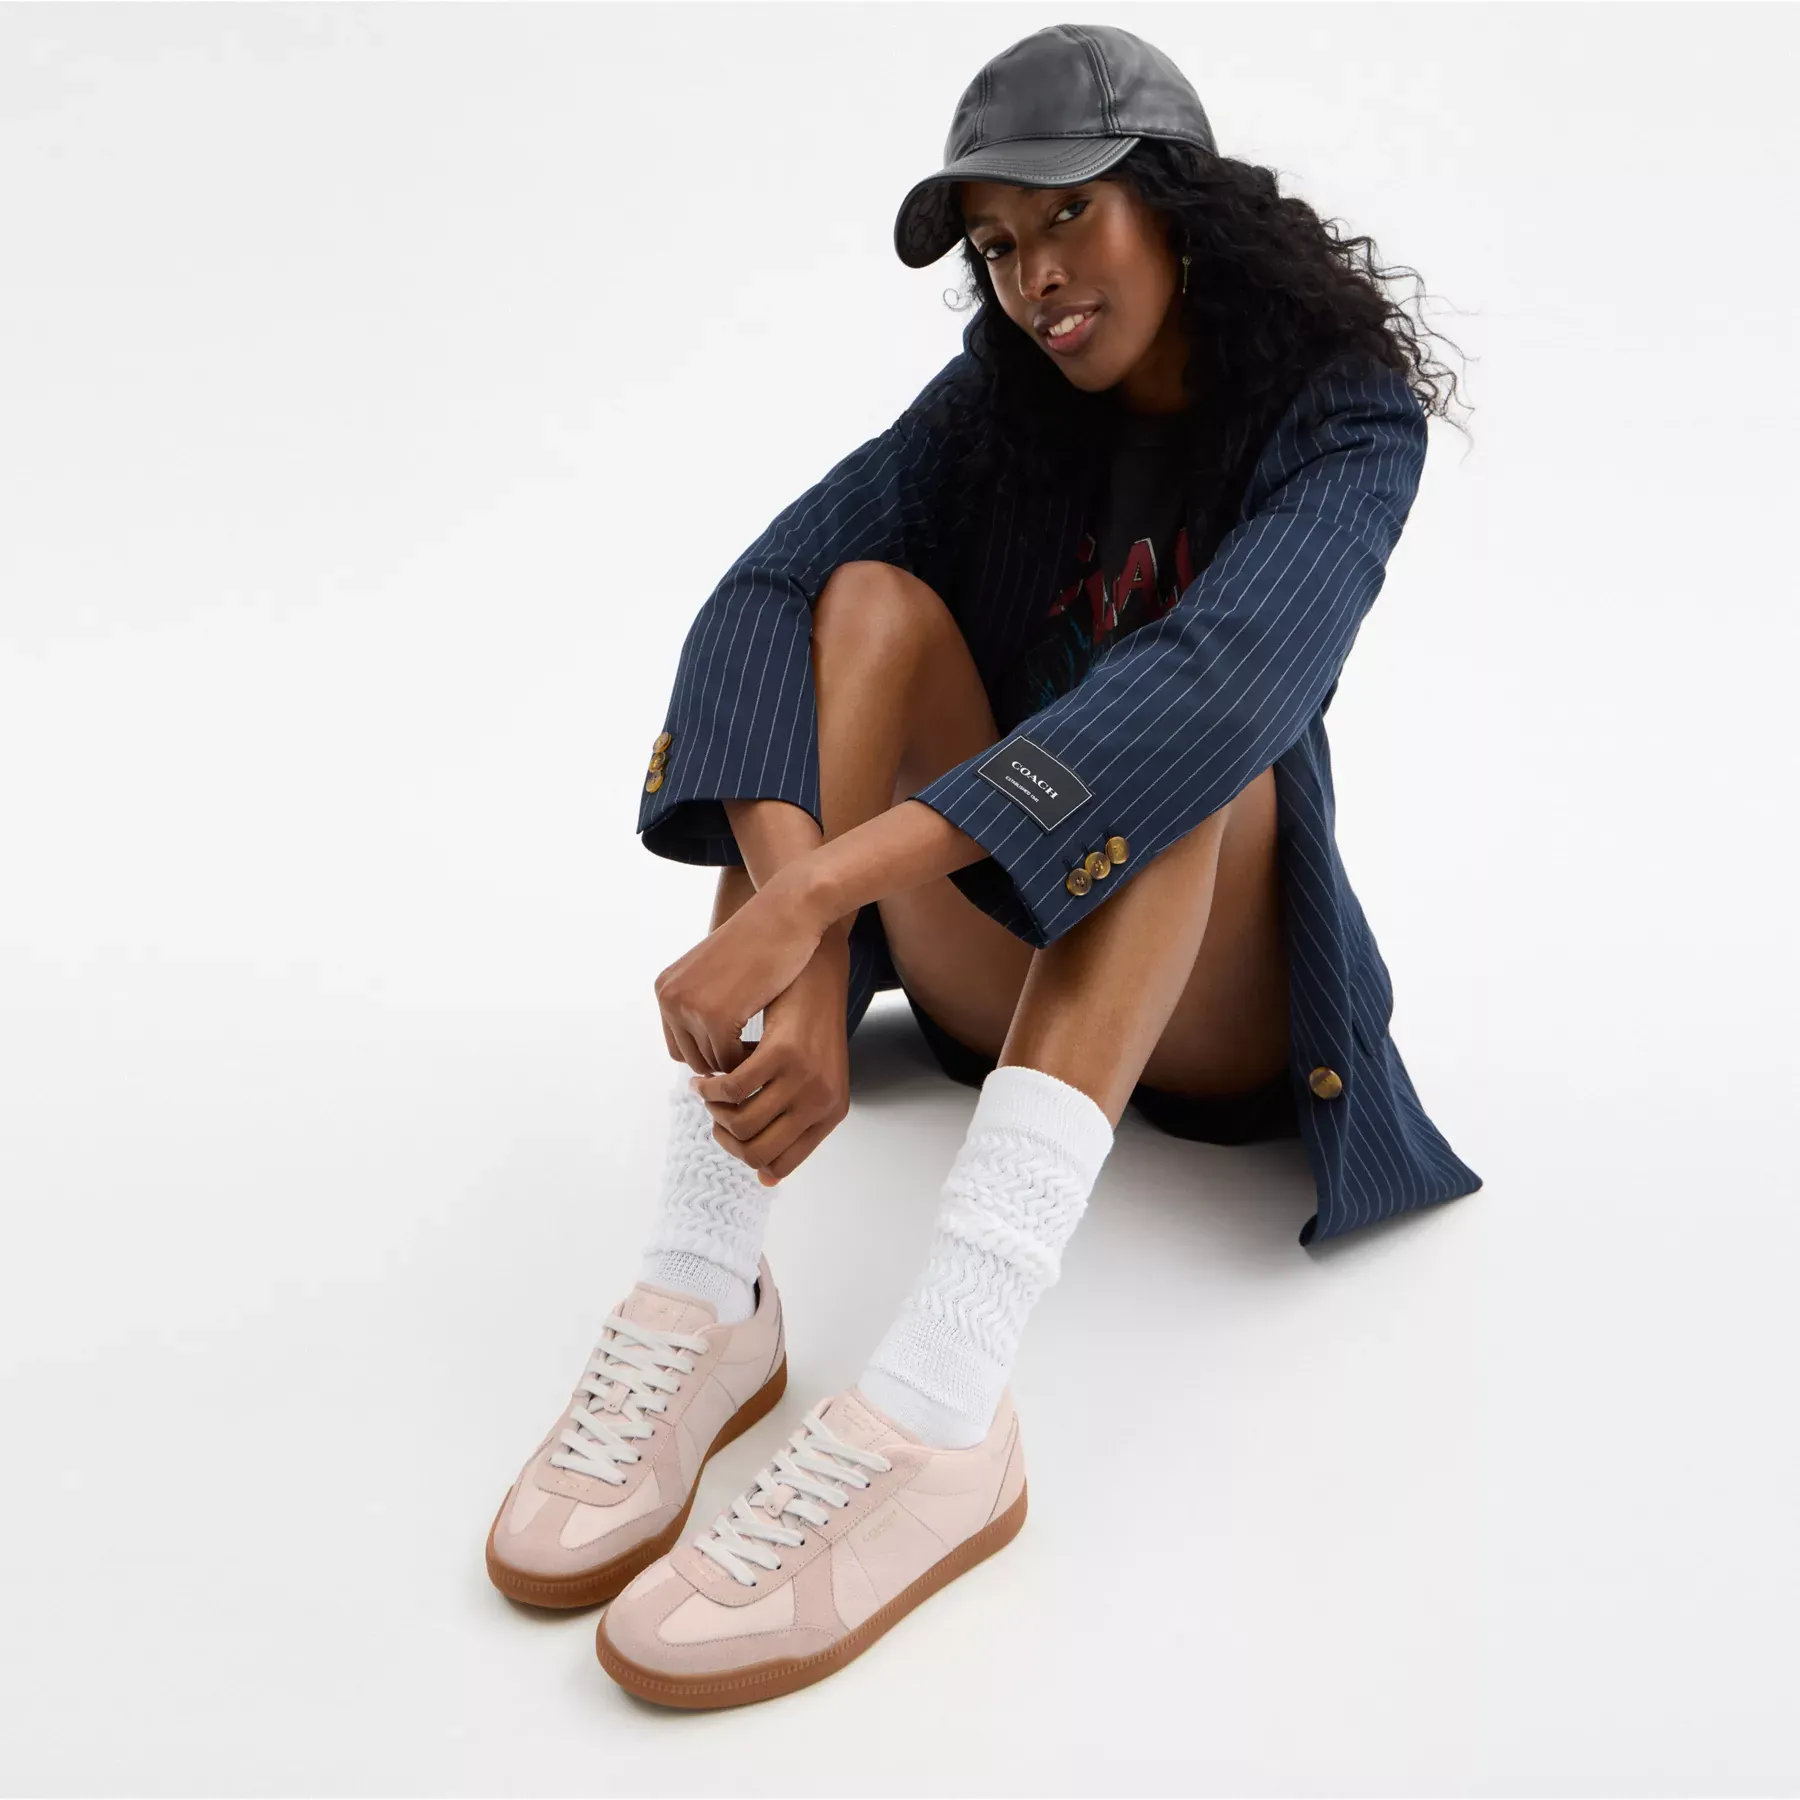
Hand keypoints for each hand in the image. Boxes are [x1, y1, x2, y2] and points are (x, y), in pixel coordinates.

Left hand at [654, 864, 826, 1078]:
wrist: (784, 913)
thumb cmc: (760, 939)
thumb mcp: (715, 969)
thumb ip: (701, 999)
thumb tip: (702, 1042)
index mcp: (666, 987)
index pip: (677, 1045)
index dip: (707, 1052)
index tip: (734, 1049)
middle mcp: (670, 998)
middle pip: (690, 1058)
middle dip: (720, 1059)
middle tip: (750, 1053)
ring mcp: (690, 1008)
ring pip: (710, 1061)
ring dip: (736, 1060)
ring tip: (759, 1048)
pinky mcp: (716, 1017)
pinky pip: (729, 1058)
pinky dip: (747, 1058)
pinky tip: (765, 1042)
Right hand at [689, 933, 852, 1185]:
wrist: (815, 970)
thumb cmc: (805, 1023)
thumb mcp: (806, 1076)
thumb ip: (787, 1119)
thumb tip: (766, 1178)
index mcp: (830, 1114)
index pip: (781, 1165)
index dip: (745, 1155)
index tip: (726, 1133)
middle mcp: (822, 1103)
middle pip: (755, 1153)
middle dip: (724, 1137)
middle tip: (711, 1111)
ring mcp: (807, 1079)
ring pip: (740, 1124)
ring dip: (714, 1111)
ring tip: (706, 1088)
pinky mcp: (785, 1053)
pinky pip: (734, 1089)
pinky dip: (712, 1086)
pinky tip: (706, 1073)